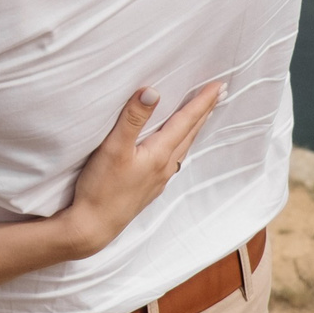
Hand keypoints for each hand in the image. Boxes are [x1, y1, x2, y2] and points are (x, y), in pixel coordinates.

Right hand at [59, 81, 223, 257]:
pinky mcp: (148, 188)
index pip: (185, 121)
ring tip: (202, 116)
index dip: (202, 102)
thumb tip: (152, 91)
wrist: (93, 227)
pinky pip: (173, 160)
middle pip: (190, 133)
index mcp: (159, 154)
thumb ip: (132, 119)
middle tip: (220, 94)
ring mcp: (158, 179)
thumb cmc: (101, 188)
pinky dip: (181, 145)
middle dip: (204, 112)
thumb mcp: (114, 148)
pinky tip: (175, 148)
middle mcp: (164, 167)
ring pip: (183, 147)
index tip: (219, 85)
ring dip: (194, 128)